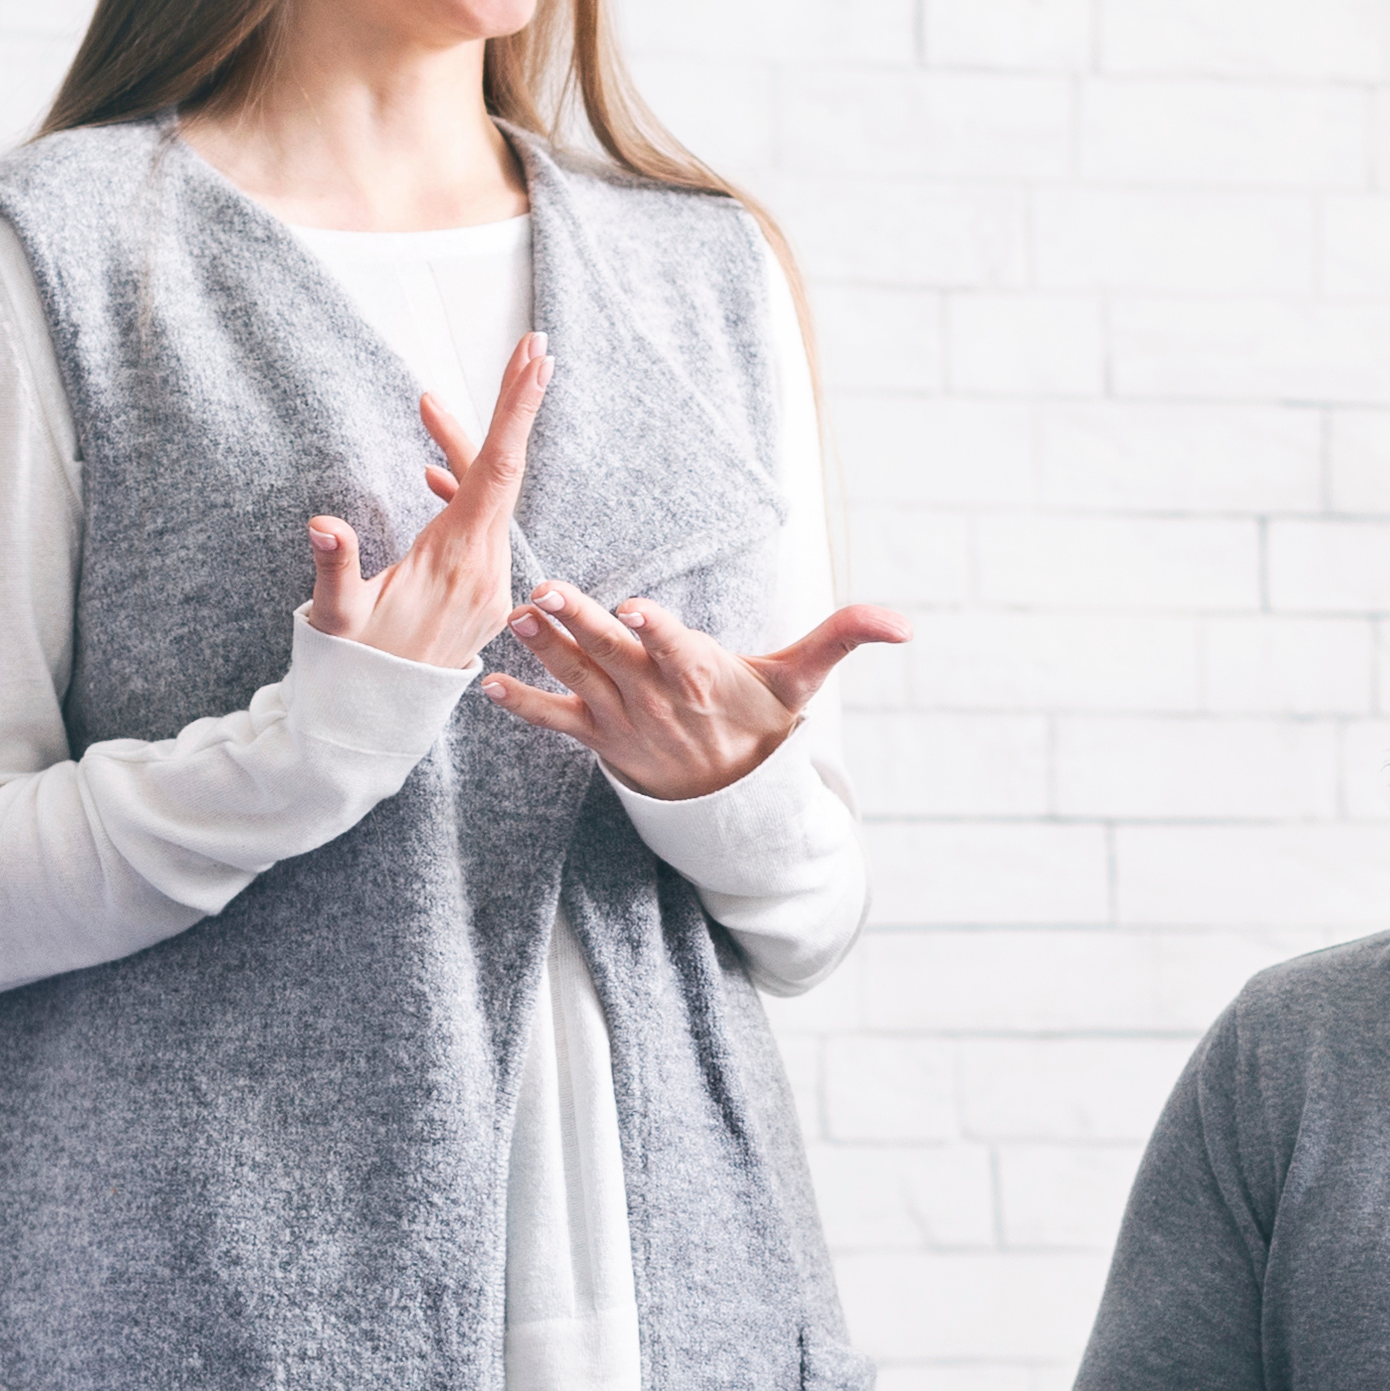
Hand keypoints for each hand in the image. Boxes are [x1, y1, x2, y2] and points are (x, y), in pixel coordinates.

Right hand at [304, 332, 550, 673]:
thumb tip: (322, 525)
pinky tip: (432, 474)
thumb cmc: (353, 668)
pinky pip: (480, 527)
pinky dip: (459, 492)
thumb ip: (334, 570)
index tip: (537, 359)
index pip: (495, 471)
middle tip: (531, 346)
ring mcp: (489, 582)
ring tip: (428, 405)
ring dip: (464, 450)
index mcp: (455, 561)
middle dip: (515, 407)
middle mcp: (485, 568)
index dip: (516, 412)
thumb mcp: (336, 619)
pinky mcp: (482, 593)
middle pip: (504, 472)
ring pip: (488, 497)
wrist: (377, 724)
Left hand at [484, 579, 908, 800]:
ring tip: (516, 617)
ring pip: (579, 678)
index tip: (636, 608)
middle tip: (547, 590)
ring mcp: (623, 720)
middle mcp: (658, 700)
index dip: (658, 631)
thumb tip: (904, 624)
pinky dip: (521, 705)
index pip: (680, 649)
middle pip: (616, 656)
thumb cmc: (761, 722)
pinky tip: (486, 686)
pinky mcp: (596, 737)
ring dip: (544, 649)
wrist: (729, 800)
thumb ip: (842, 638)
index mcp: (704, 677)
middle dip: (582, 623)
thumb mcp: (800, 680)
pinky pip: (554, 722)